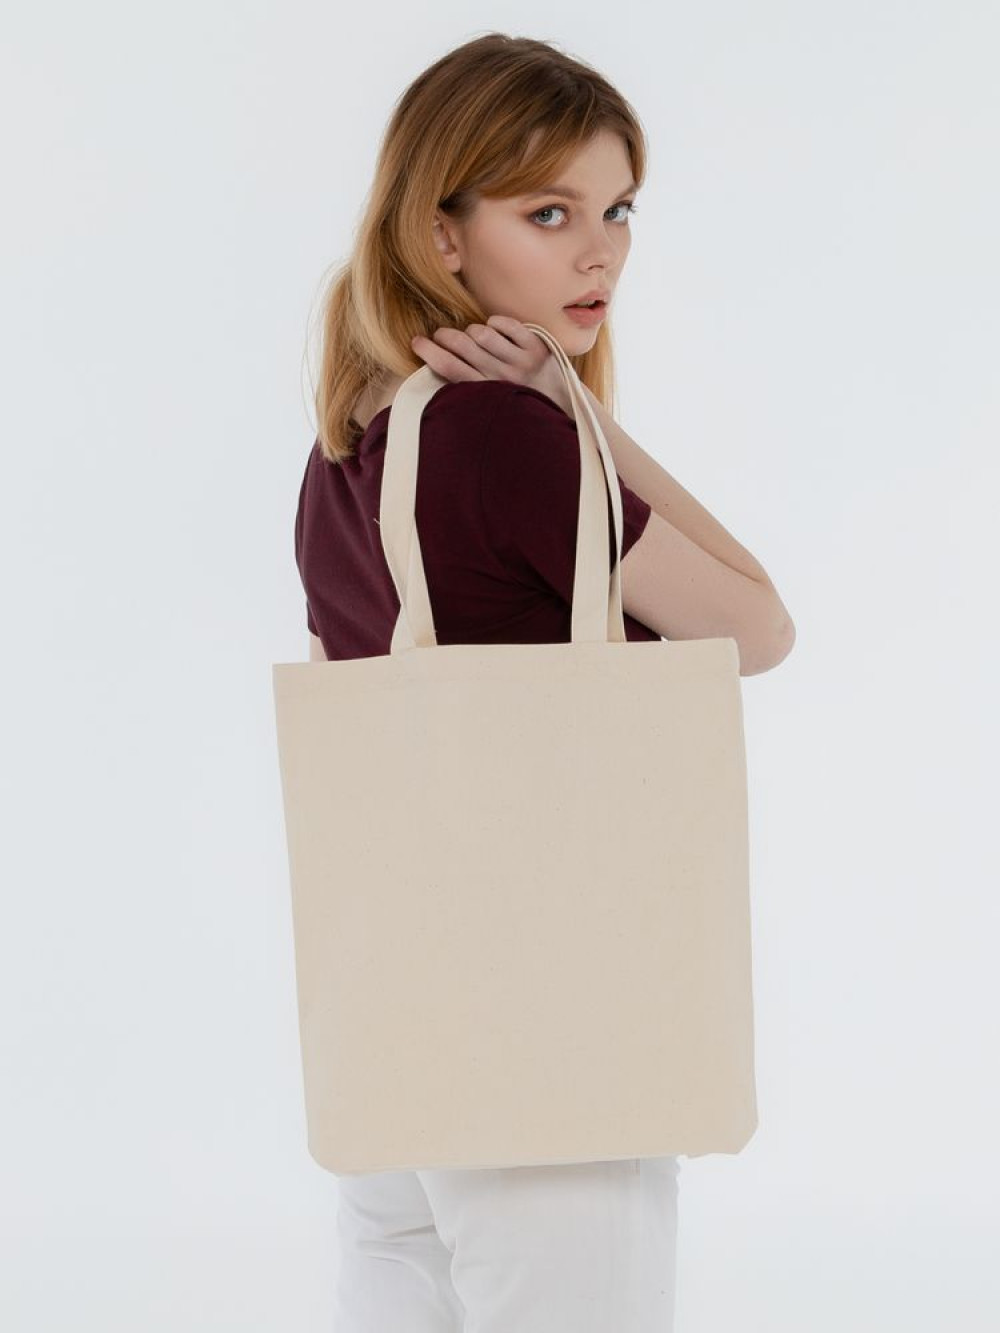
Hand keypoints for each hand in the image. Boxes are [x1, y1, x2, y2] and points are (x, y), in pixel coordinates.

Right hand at [410, 314, 573, 415]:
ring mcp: (521, 361)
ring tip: (473, 338)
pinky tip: (495, 330)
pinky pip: (505, 323)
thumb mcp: (490, 405)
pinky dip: (495, 322)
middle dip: (443, 335)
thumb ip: (468, 391)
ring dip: (472, 331)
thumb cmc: (516, 405)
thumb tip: (436, 367)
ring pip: (481, 332)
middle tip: (439, 336)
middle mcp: (502, 378)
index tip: (417, 342)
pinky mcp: (536, 346)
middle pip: (461, 345)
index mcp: (487, 395)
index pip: (449, 368)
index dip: (429, 352)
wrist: (560, 406)